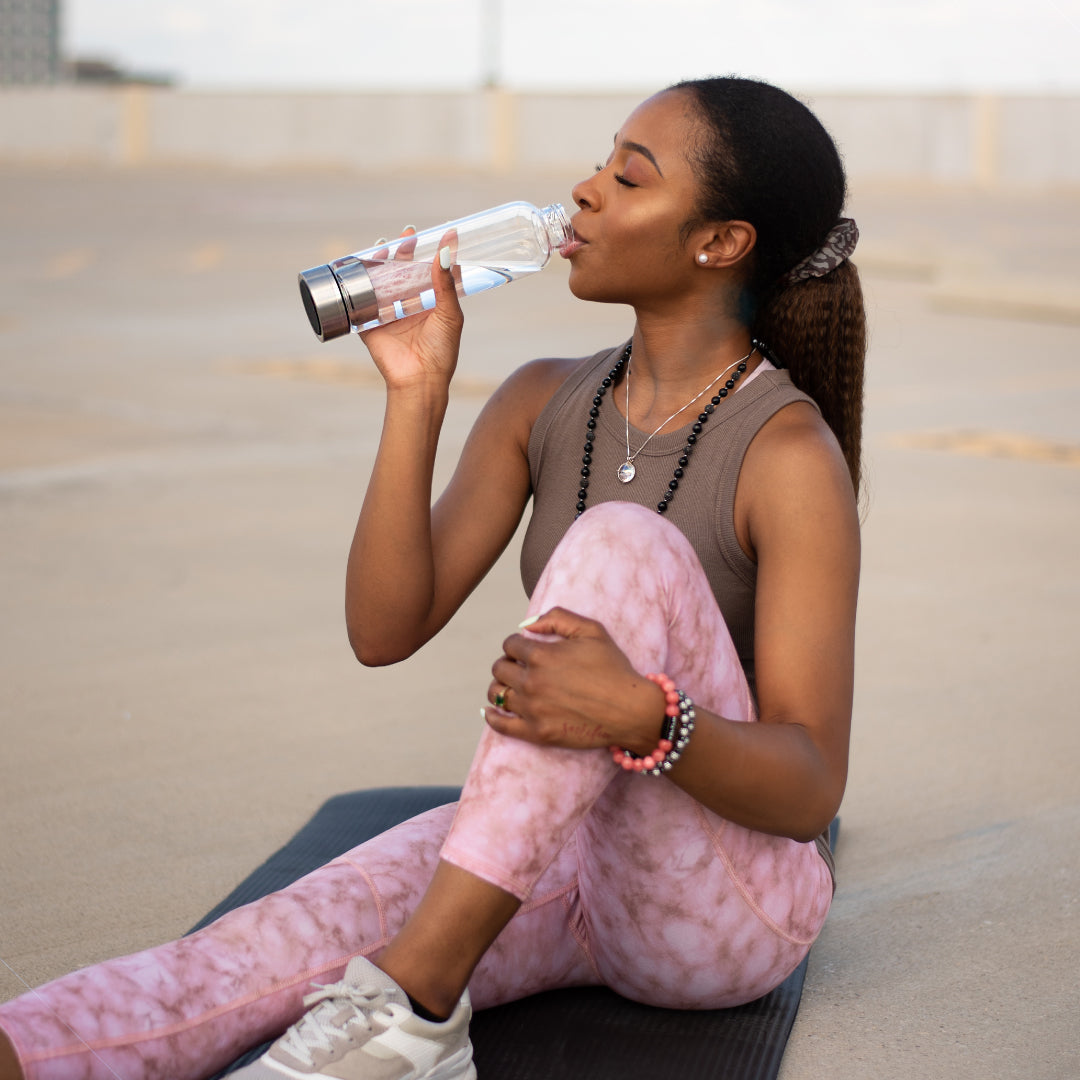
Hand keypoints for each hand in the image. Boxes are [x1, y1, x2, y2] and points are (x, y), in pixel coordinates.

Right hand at [358, 227, 464, 390]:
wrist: (419, 379)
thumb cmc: (441, 351)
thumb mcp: (450, 315)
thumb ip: (446, 284)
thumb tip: (443, 252)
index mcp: (431, 303)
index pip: (433, 272)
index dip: (435, 253)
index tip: (444, 232)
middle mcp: (410, 305)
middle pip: (405, 271)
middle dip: (405, 251)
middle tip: (408, 233)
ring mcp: (389, 312)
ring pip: (382, 281)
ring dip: (381, 262)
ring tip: (384, 245)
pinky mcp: (370, 323)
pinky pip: (361, 300)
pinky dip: (358, 283)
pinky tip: (359, 266)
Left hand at [482, 607, 665, 752]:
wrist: (630, 710)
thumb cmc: (613, 668)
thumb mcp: (591, 631)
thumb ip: (557, 618)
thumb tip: (526, 625)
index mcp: (541, 655)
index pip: (510, 645)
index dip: (517, 644)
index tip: (526, 649)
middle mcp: (532, 682)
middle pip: (499, 668)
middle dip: (507, 663)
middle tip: (519, 667)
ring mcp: (532, 710)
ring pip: (497, 693)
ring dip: (500, 686)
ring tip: (509, 685)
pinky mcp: (537, 733)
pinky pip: (501, 725)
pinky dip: (492, 716)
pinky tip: (492, 710)